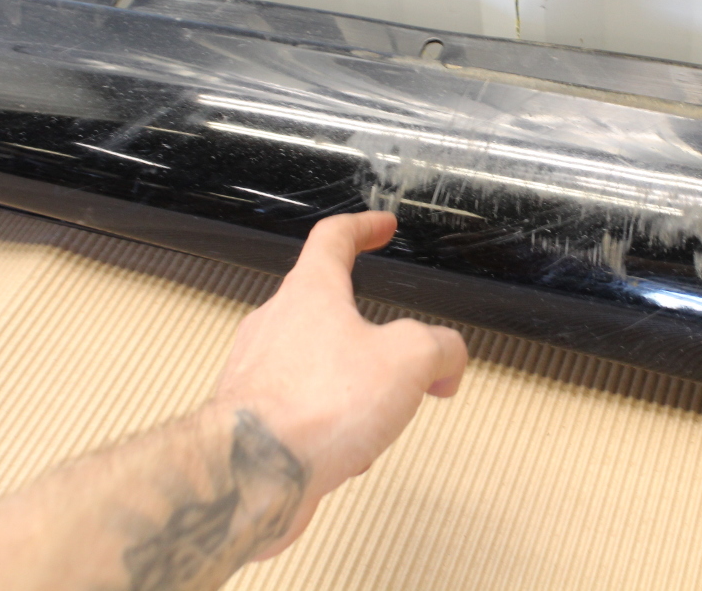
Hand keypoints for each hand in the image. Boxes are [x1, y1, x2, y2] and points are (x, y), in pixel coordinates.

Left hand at [209, 211, 467, 557]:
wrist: (252, 475)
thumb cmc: (313, 406)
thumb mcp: (409, 360)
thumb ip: (440, 348)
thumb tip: (449, 360)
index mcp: (310, 292)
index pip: (334, 238)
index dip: (363, 227)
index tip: (380, 227)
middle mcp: (276, 325)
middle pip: (323, 306)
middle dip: (366, 329)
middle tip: (396, 348)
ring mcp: (258, 373)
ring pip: (314, 365)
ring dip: (350, 385)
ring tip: (376, 417)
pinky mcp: (252, 421)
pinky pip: (300, 411)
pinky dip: (330, 426)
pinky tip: (347, 454)